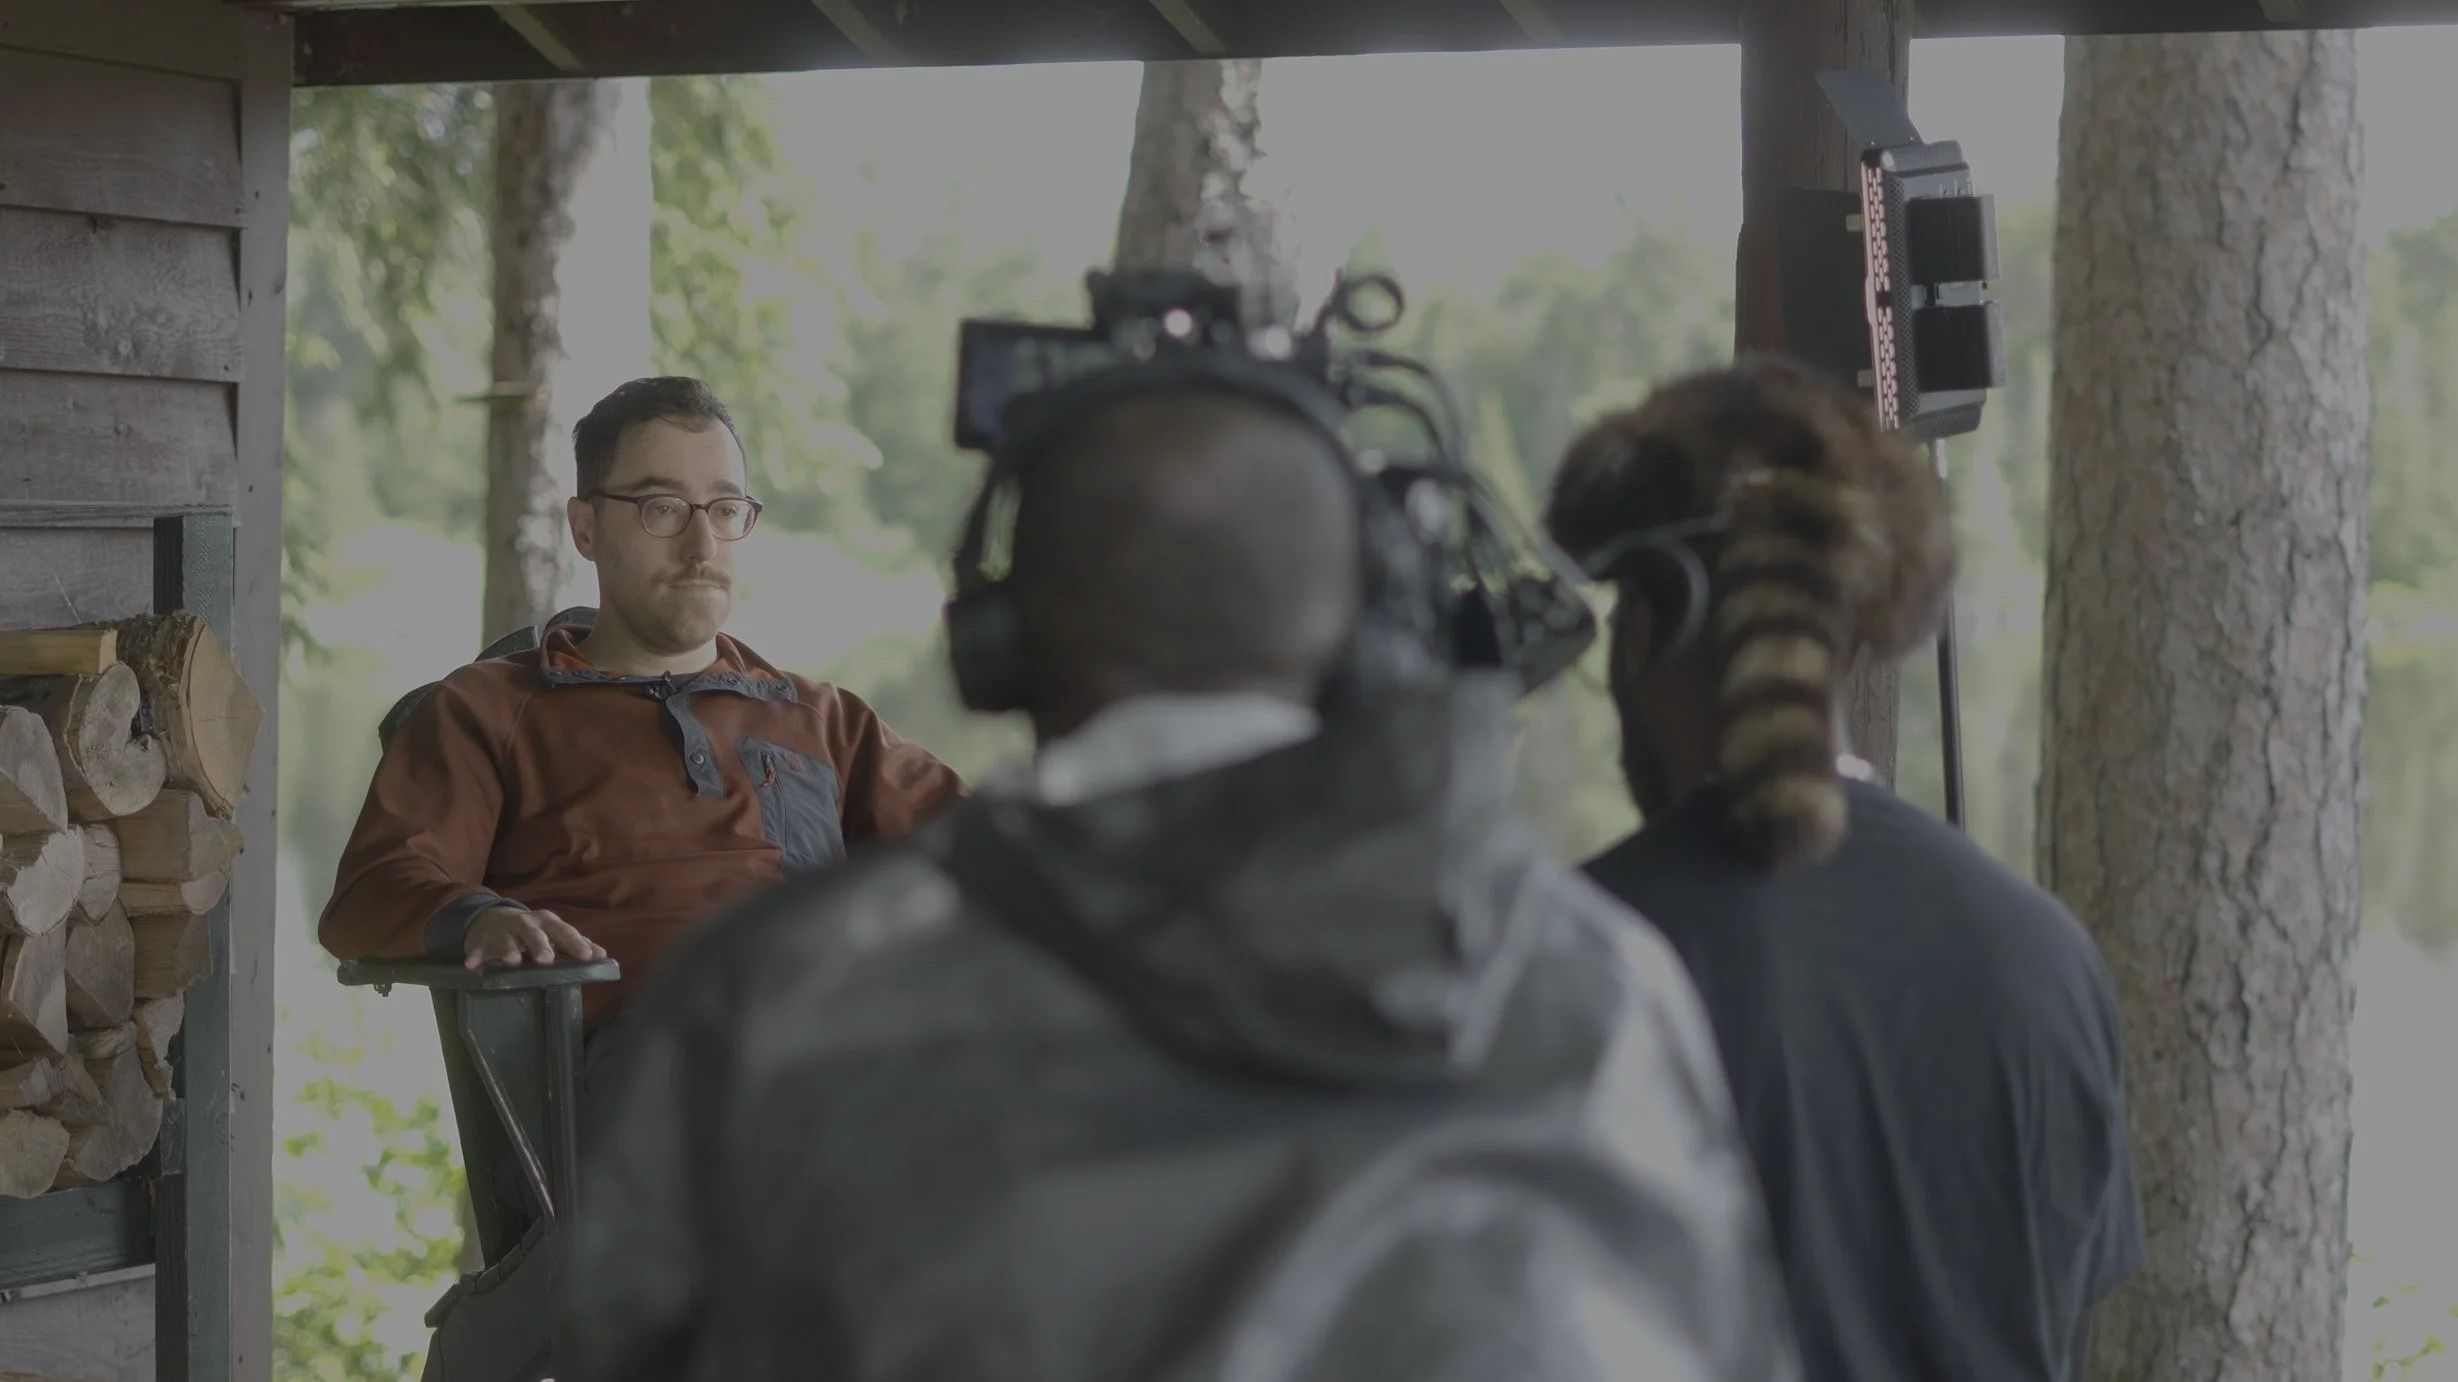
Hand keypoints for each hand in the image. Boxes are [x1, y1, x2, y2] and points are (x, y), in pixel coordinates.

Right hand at [463, 904, 607, 970]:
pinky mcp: (482, 941)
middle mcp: (526, 924)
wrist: (493, 919)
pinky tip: (472, 965)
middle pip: (533, 933)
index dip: (576, 943)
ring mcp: (502, 931)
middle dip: (539, 944)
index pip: (564, 932)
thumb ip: (576, 944)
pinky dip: (475, 955)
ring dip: (508, 949)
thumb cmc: (533, 931)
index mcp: (547, 922)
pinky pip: (478, 948)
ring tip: (512, 961)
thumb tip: (602, 955)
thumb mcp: (553, 933)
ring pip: (506, 940)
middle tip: (546, 959)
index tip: (587, 956)